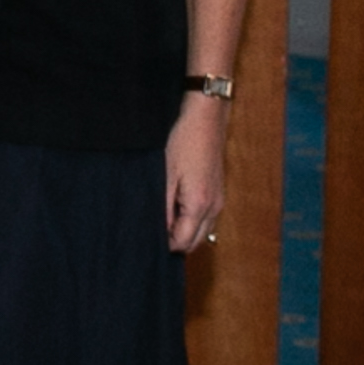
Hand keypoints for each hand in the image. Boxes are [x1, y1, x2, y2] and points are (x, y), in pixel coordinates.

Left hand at [166, 90, 228, 252]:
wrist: (205, 119)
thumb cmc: (183, 142)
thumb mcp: (164, 176)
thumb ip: (162, 207)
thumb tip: (157, 233)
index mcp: (200, 205)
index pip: (183, 243)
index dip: (163, 246)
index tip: (145, 238)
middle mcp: (214, 207)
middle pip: (194, 242)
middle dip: (174, 242)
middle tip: (150, 232)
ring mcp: (218, 200)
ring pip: (201, 231)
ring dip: (182, 232)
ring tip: (160, 220)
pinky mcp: (217, 192)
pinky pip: (205, 218)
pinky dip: (190, 221)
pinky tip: (173, 208)